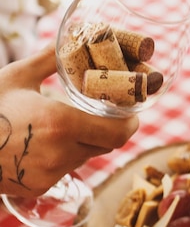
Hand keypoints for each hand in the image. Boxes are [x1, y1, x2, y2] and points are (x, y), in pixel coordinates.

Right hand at [0, 45, 138, 195]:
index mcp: (61, 124)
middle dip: (110, 130)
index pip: (118, 133)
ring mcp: (49, 175)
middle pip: (105, 146)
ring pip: (85, 157)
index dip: (131, 124)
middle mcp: (60, 153)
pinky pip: (64, 170)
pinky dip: (63, 155)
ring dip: (85, 141)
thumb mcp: (18, 76)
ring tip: (68, 124)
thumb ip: (51, 59)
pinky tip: (46, 142)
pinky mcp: (39, 187)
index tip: (133, 114)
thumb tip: (74, 39)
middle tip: (107, 114)